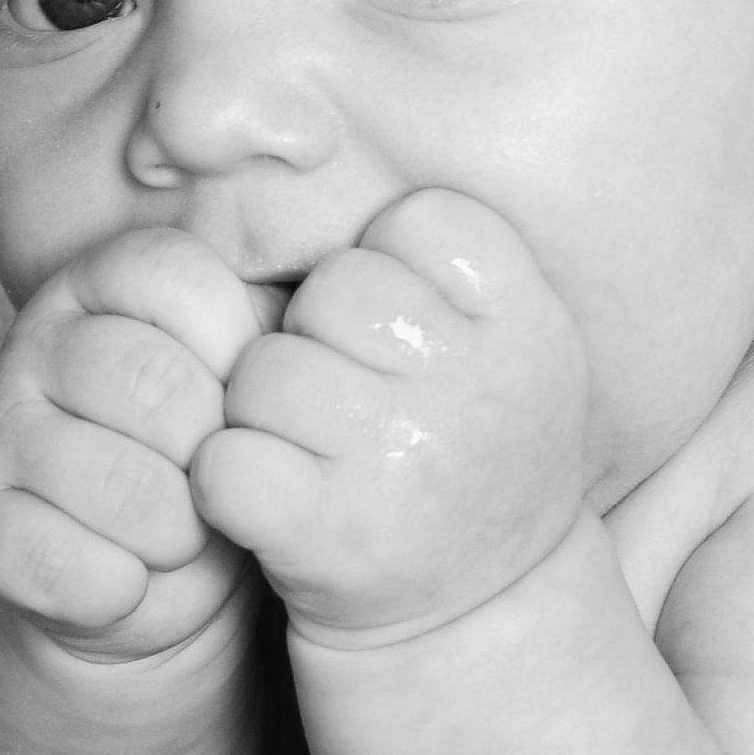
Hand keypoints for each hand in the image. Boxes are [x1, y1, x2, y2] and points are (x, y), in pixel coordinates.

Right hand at [0, 228, 273, 661]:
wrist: (154, 576)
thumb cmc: (222, 452)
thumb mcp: (259, 375)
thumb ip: (287, 318)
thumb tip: (358, 249)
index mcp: (110, 277)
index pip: (179, 277)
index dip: (236, 351)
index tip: (252, 401)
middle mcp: (42, 338)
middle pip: (149, 379)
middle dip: (213, 455)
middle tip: (224, 487)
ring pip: (113, 480)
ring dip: (176, 533)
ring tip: (188, 539)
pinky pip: (55, 558)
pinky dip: (121, 589)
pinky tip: (135, 584)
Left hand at [192, 189, 588, 649]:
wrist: (484, 616)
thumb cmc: (476, 445)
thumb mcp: (518, 342)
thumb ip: (456, 257)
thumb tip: (310, 138)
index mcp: (529, 322)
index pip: (414, 221)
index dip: (389, 268)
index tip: (408, 334)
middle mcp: (477, 385)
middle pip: (330, 290)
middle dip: (320, 339)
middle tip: (355, 402)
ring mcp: (402, 460)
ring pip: (263, 371)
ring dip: (267, 414)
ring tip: (319, 456)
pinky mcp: (329, 535)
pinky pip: (224, 459)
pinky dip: (229, 482)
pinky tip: (276, 503)